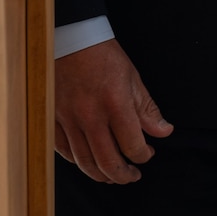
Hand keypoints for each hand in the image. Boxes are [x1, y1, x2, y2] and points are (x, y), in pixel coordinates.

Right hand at [54, 38, 172, 183]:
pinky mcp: (53, 119)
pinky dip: (78, 162)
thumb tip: (163, 132)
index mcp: (115, 103)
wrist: (71, 39)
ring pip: (84, 161)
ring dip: (100, 174)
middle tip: (132, 176)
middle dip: (123, 175)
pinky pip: (64, 151)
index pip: (132, 144)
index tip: (148, 154)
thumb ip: (147, 109)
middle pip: (107, 161)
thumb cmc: (103, 55)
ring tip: (112, 176)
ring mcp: (68, 119)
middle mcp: (90, 115)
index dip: (143, 155)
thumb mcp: (133, 78)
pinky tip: (88, 162)